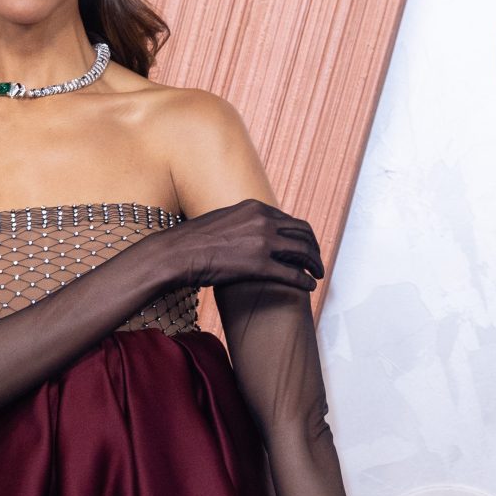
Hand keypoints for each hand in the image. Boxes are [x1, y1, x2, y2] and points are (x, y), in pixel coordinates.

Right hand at [157, 198, 323, 294]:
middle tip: (316, 261)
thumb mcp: (222, 220)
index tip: (303, 246)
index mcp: (255, 207)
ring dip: (315, 264)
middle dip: (314, 248)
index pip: (289, 219)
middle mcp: (263, 220)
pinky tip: (310, 287)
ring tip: (318, 274)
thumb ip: (241, 223)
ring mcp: (263, 242)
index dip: (301, 235)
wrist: (178, 252)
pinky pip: (292, 274)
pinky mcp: (259, 265)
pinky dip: (305, 281)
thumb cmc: (193, 241)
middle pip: (302, 232)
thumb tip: (247, 233)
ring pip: (302, 251)